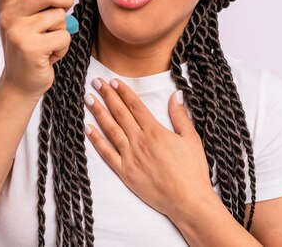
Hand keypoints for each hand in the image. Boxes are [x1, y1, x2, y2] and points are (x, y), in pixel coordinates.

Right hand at [0, 0, 73, 97]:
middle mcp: (8, 17)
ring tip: (51, 42)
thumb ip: (36, 6)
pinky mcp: (31, 48)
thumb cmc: (29, 51)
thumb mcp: (25, 24)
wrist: (19, 84)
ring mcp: (18, 32)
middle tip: (66, 7)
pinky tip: (52, 54)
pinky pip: (63, 36)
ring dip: (63, 30)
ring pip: (58, 17)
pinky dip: (64, 46)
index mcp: (6, 7)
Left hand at [84, 77, 214, 219]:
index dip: (123, 92)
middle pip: (120, 113)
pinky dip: (96, 140)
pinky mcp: (126, 173)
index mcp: (155, 131)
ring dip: (98, 113)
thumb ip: (180, 116)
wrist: (188, 200)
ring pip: (111, 130)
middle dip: (107, 96)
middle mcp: (140, 141)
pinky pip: (107, 154)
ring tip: (88, 99)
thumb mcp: (191, 139)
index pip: (135, 106)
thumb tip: (175, 94)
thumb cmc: (193, 171)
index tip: (113, 81)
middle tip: (96, 82)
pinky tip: (88, 129)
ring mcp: (131, 157)